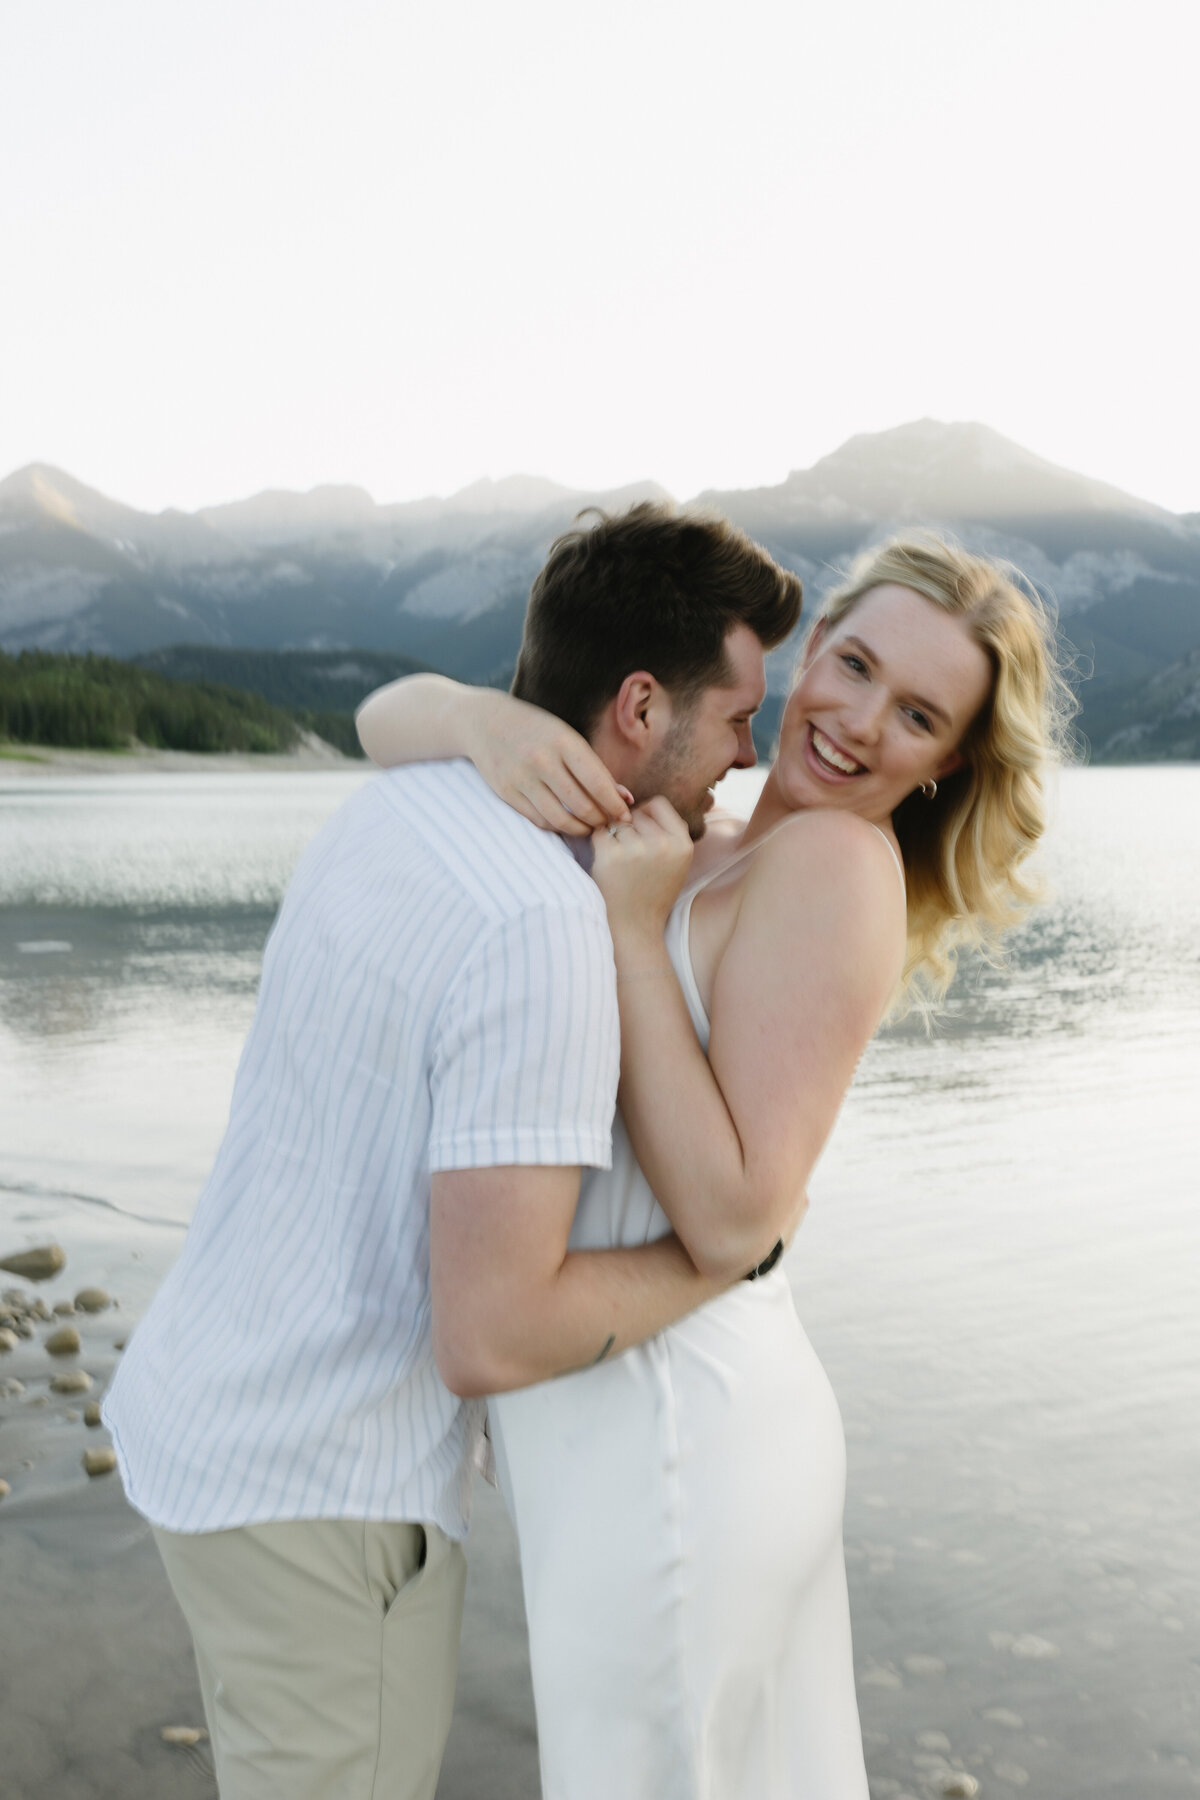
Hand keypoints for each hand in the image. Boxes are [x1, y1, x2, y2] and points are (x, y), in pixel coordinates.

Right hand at [471, 693, 631, 835]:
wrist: (486, 722)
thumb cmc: (537, 730)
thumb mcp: (568, 739)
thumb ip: (596, 769)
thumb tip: (625, 798)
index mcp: (564, 742)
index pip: (598, 783)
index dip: (615, 805)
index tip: (625, 816)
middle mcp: (542, 760)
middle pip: (581, 806)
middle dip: (601, 820)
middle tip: (609, 823)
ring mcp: (522, 778)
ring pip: (560, 819)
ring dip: (581, 829)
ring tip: (590, 827)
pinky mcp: (507, 792)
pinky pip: (539, 820)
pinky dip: (558, 827)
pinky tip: (568, 823)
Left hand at [590, 796, 694, 937]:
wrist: (635, 927)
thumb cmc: (652, 893)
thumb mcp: (675, 862)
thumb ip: (666, 831)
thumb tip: (634, 799)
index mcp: (682, 844)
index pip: (658, 803)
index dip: (645, 813)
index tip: (641, 830)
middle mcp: (662, 844)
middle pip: (635, 813)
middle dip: (629, 827)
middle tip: (630, 854)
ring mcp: (636, 850)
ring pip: (616, 823)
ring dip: (613, 836)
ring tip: (621, 863)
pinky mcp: (611, 857)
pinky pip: (599, 833)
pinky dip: (599, 844)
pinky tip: (607, 863)